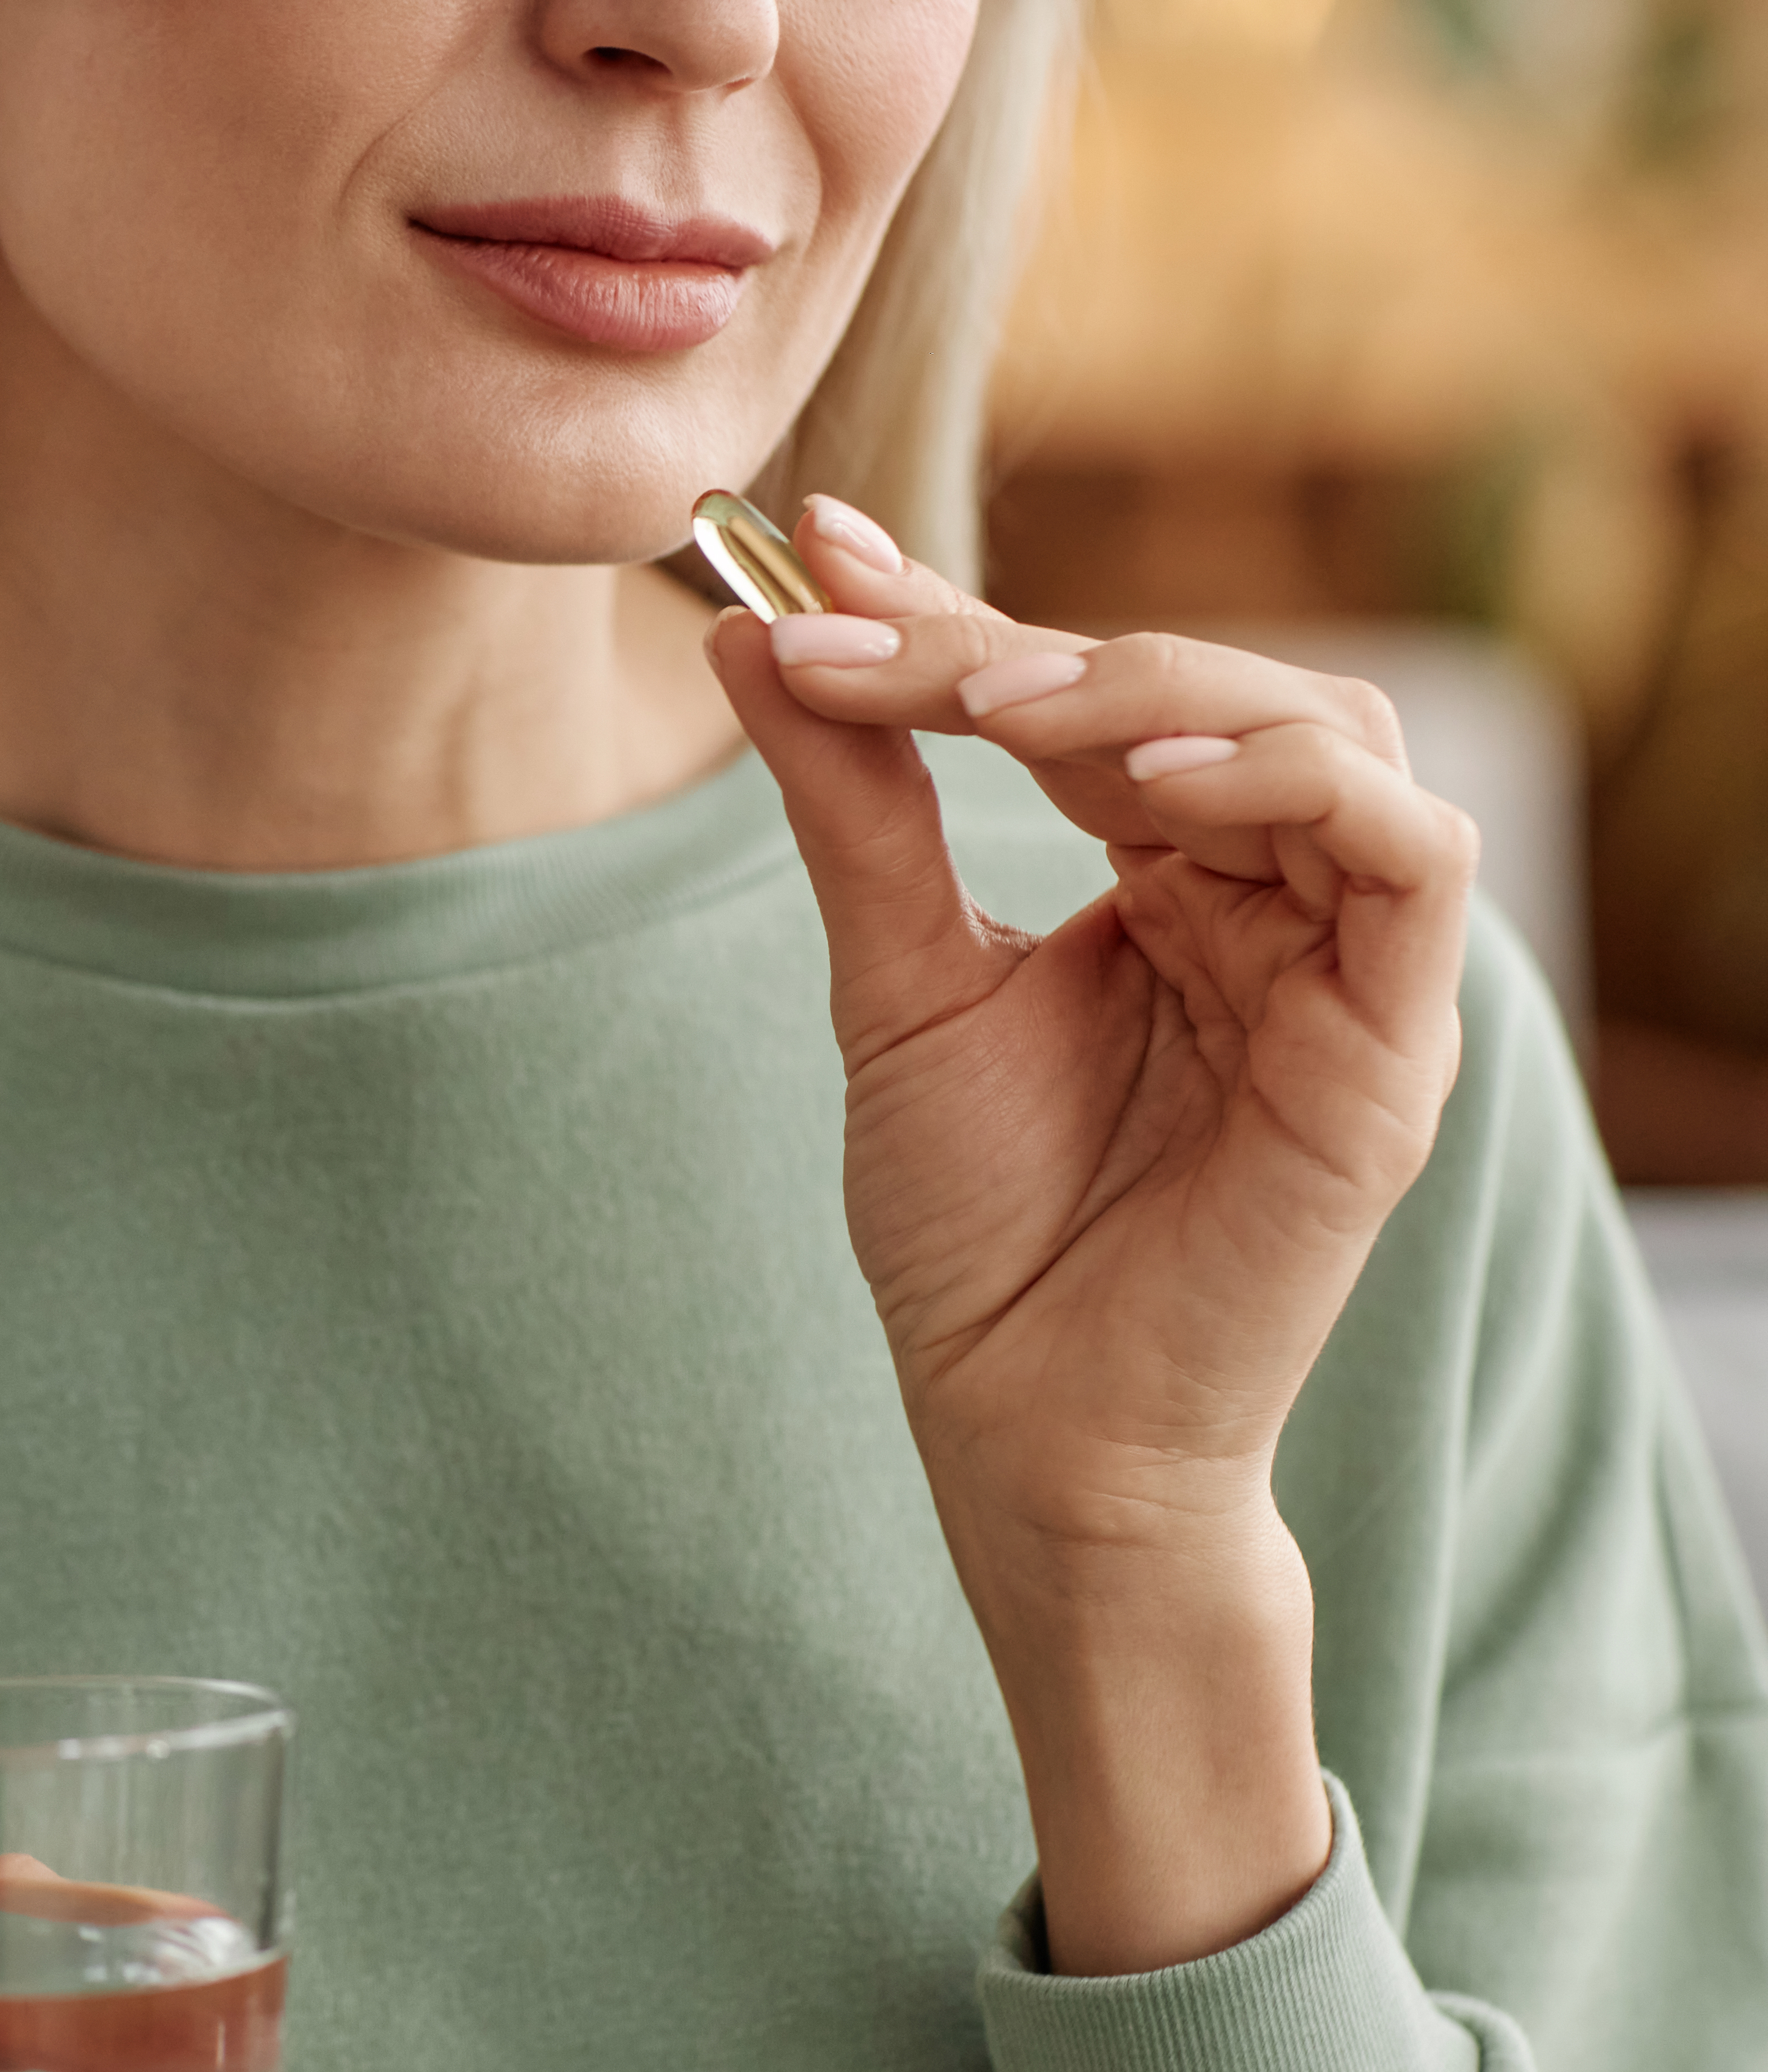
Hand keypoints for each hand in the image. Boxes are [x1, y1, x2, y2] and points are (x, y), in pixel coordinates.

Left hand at [703, 498, 1477, 1973]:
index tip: (817, 552)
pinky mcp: (1395, 1043)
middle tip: (878, 637)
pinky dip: (1294, 784)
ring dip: (1161, 689)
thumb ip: (852, 805)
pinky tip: (1158, 783)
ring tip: (1007, 703)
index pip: (1082, 697)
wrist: (1027, 1425)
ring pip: (1323, 729)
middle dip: (1030, 643)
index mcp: (1163, 883)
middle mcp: (1266, 902)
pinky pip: (1414, 852)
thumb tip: (752, 632)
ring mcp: (1343, 967)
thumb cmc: (977, 1230)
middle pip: (1196, 688)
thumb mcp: (896, 984)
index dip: (956, 613)